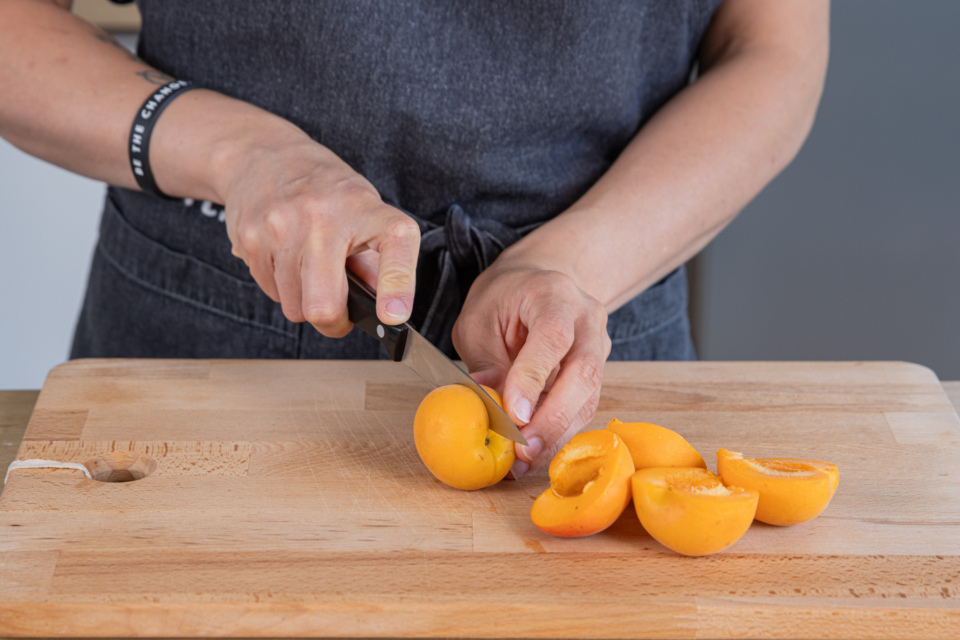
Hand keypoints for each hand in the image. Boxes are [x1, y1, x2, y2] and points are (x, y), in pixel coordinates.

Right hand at [219, 124, 419, 335]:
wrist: (262, 153)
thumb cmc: (325, 190)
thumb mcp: (365, 211)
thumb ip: (378, 262)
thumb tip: (387, 312)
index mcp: (366, 209)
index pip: (393, 249)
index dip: (397, 287)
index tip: (393, 316)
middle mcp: (324, 217)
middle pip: (324, 306)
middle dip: (333, 322)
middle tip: (339, 313)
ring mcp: (282, 227)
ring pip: (295, 308)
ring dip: (304, 301)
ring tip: (309, 268)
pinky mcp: (250, 238)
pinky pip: (271, 293)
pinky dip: (282, 286)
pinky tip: (286, 258)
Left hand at [452, 260, 610, 476]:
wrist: (538, 285)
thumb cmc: (504, 299)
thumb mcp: (479, 320)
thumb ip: (485, 360)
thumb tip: (488, 404)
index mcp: (554, 295)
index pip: (553, 338)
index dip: (534, 378)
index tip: (514, 415)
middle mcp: (587, 319)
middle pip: (584, 372)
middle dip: (553, 418)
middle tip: (523, 450)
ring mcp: (599, 346)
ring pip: (589, 397)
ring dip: (557, 433)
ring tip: (524, 460)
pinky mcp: (596, 372)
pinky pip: (584, 407)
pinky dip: (559, 433)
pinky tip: (534, 451)